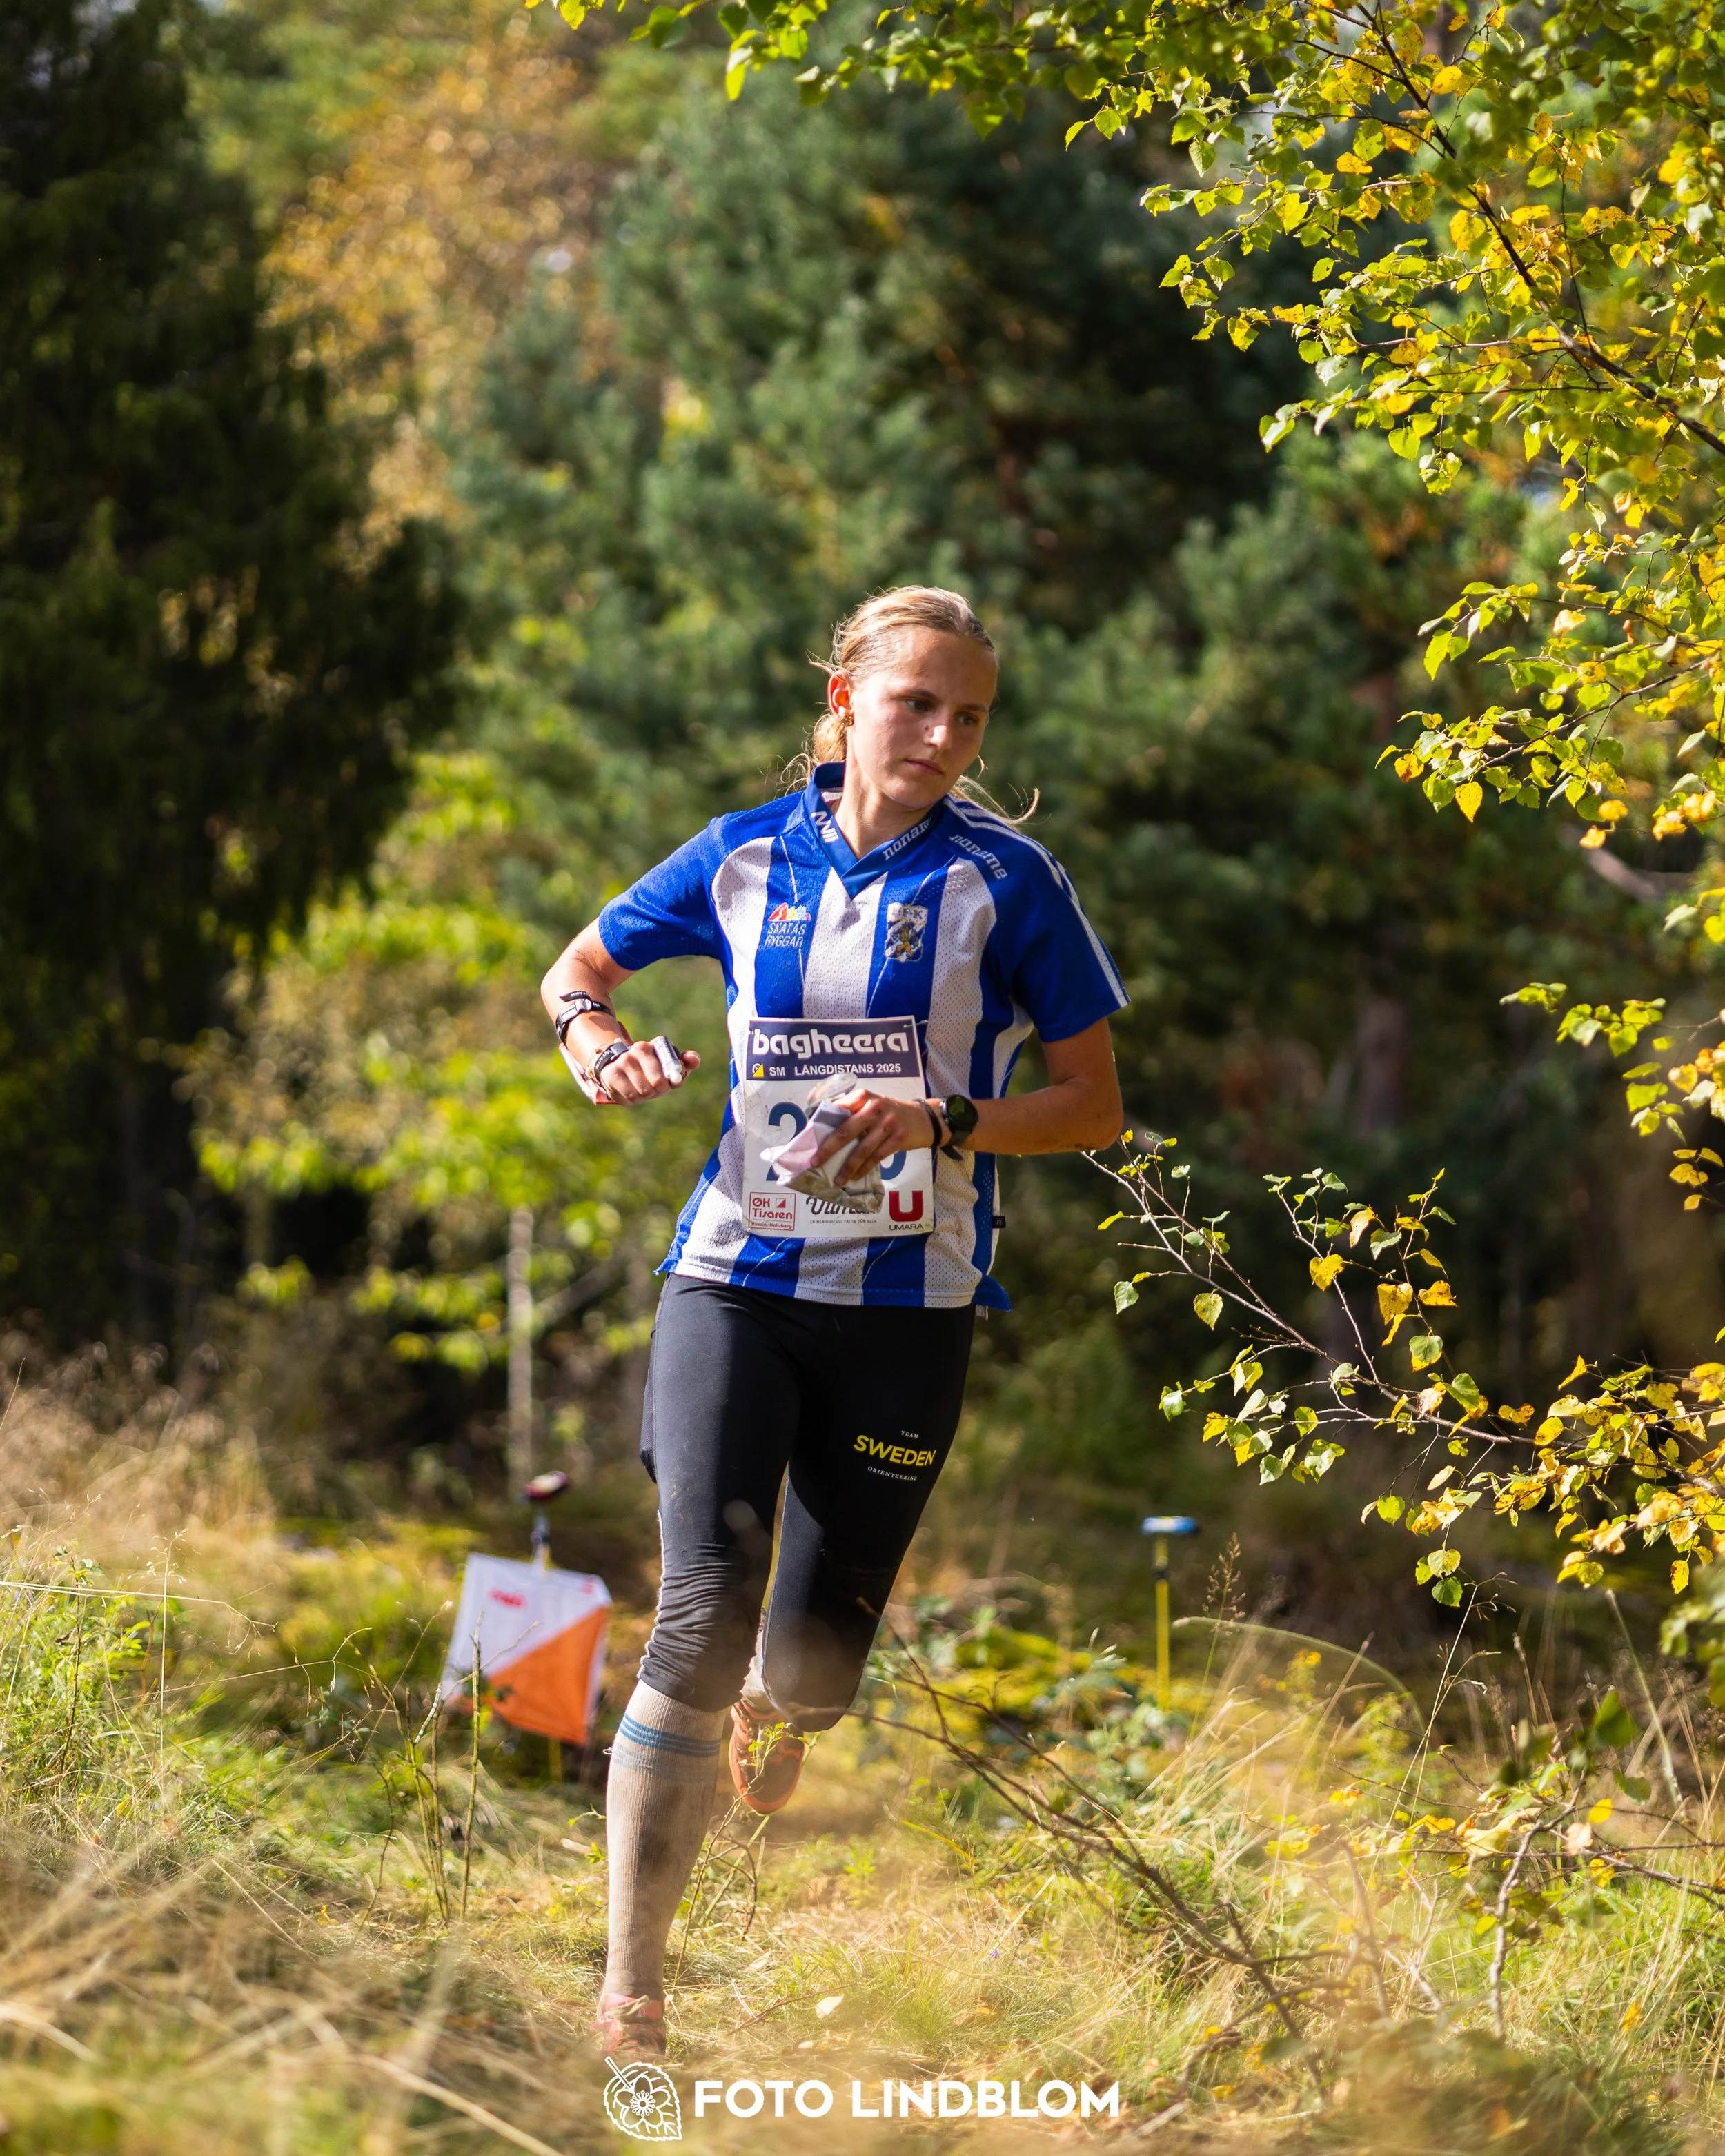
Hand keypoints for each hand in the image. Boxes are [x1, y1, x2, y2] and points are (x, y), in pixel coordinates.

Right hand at [594, 1041, 700, 1104]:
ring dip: (646, 1095)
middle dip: (659, 1090)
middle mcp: (638, 1049)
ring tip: (642, 1088)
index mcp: (655, 1045)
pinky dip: (633, 1099)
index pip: (672, 1067)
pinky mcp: (611, 1074)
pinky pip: (631, 1096)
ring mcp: (623, 1061)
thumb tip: (693, 1059)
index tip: (670, 1082)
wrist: (618, 1068)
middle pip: (658, 1083)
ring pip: (644, 1091)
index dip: (673, 1080)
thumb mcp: (669, 1065)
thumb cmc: (650, 1069)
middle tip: (655, 1088)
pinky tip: (631, 1091)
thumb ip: (686, 1062)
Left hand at [812, 1088, 937, 1181]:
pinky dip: (864, 1169)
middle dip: (828, 1149)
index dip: (822, 1125)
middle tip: (815, 1162)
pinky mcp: (898, 1138)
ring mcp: (888, 1123)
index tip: (810, 1141)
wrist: (923, 1118)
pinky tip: (855, 1177)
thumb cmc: (889, 1113)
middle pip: (846, 1131)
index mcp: (863, 1096)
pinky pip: (876, 1157)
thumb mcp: (871, 1104)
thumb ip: (851, 1111)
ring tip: (837, 1180)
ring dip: (847, 1167)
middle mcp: (875, 1107)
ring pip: (862, 1149)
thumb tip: (822, 1130)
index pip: (837, 1110)